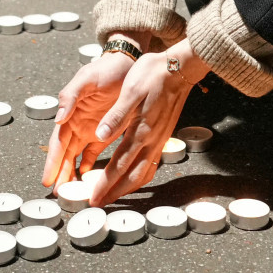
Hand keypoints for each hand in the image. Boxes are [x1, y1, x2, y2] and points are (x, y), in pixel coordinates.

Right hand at [43, 51, 133, 189]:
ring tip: (71, 193)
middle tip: (59, 195)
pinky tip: (87, 179)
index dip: (53, 161)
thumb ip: (71, 96)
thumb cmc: (104, 69)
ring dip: (72, 174)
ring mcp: (90, 129)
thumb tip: (58, 117)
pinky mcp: (105, 132)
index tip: (48, 179)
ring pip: (77, 158)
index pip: (58, 142)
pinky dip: (89, 168)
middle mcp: (77, 124)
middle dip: (61, 174)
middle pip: (66, 155)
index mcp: (70, 113)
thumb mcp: (86, 78)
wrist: (127, 64)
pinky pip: (94, 154)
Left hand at [51, 41, 209, 206]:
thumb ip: (116, 116)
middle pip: (132, 177)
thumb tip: (100, 134)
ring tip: (114, 195)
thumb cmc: (153, 75)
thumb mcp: (130, 91)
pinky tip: (134, 175)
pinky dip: (139, 175)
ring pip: (143, 173)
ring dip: (128, 187)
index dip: (105, 184)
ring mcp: (159, 140)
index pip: (119, 165)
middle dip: (115, 193)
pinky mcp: (163, 136)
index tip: (93, 198)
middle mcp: (151, 141)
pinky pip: (150, 164)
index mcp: (140, 131)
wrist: (179, 68)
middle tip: (100, 204)